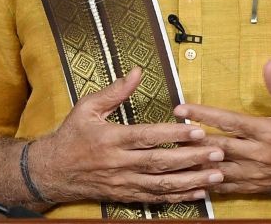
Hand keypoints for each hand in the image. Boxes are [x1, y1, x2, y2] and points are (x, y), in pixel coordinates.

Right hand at [28, 67, 223, 203]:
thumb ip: (115, 91)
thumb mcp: (87, 107)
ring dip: (191, 180)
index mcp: (111, 138)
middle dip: (191, 158)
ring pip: (162, 184)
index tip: (197, 130)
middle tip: (218, 152)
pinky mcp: (126, 195)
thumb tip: (136, 71)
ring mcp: (123, 183)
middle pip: (160, 163)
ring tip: (216, 175)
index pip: (147, 136)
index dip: (173, 134)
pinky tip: (198, 192)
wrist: (51, 172)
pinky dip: (178, 197)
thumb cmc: (71, 135)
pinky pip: (155, 198)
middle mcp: (119, 163)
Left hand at [174, 60, 270, 199]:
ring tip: (172, 154)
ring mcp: (254, 173)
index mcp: (267, 132)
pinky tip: (190, 178)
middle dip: (191, 138)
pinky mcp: (253, 187)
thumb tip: (268, 63)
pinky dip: (207, 183)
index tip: (182, 109)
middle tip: (168, 131)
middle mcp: (258, 154)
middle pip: (218, 146)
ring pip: (218, 168)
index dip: (204, 115)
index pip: (229, 121)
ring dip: (195, 162)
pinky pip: (225, 187)